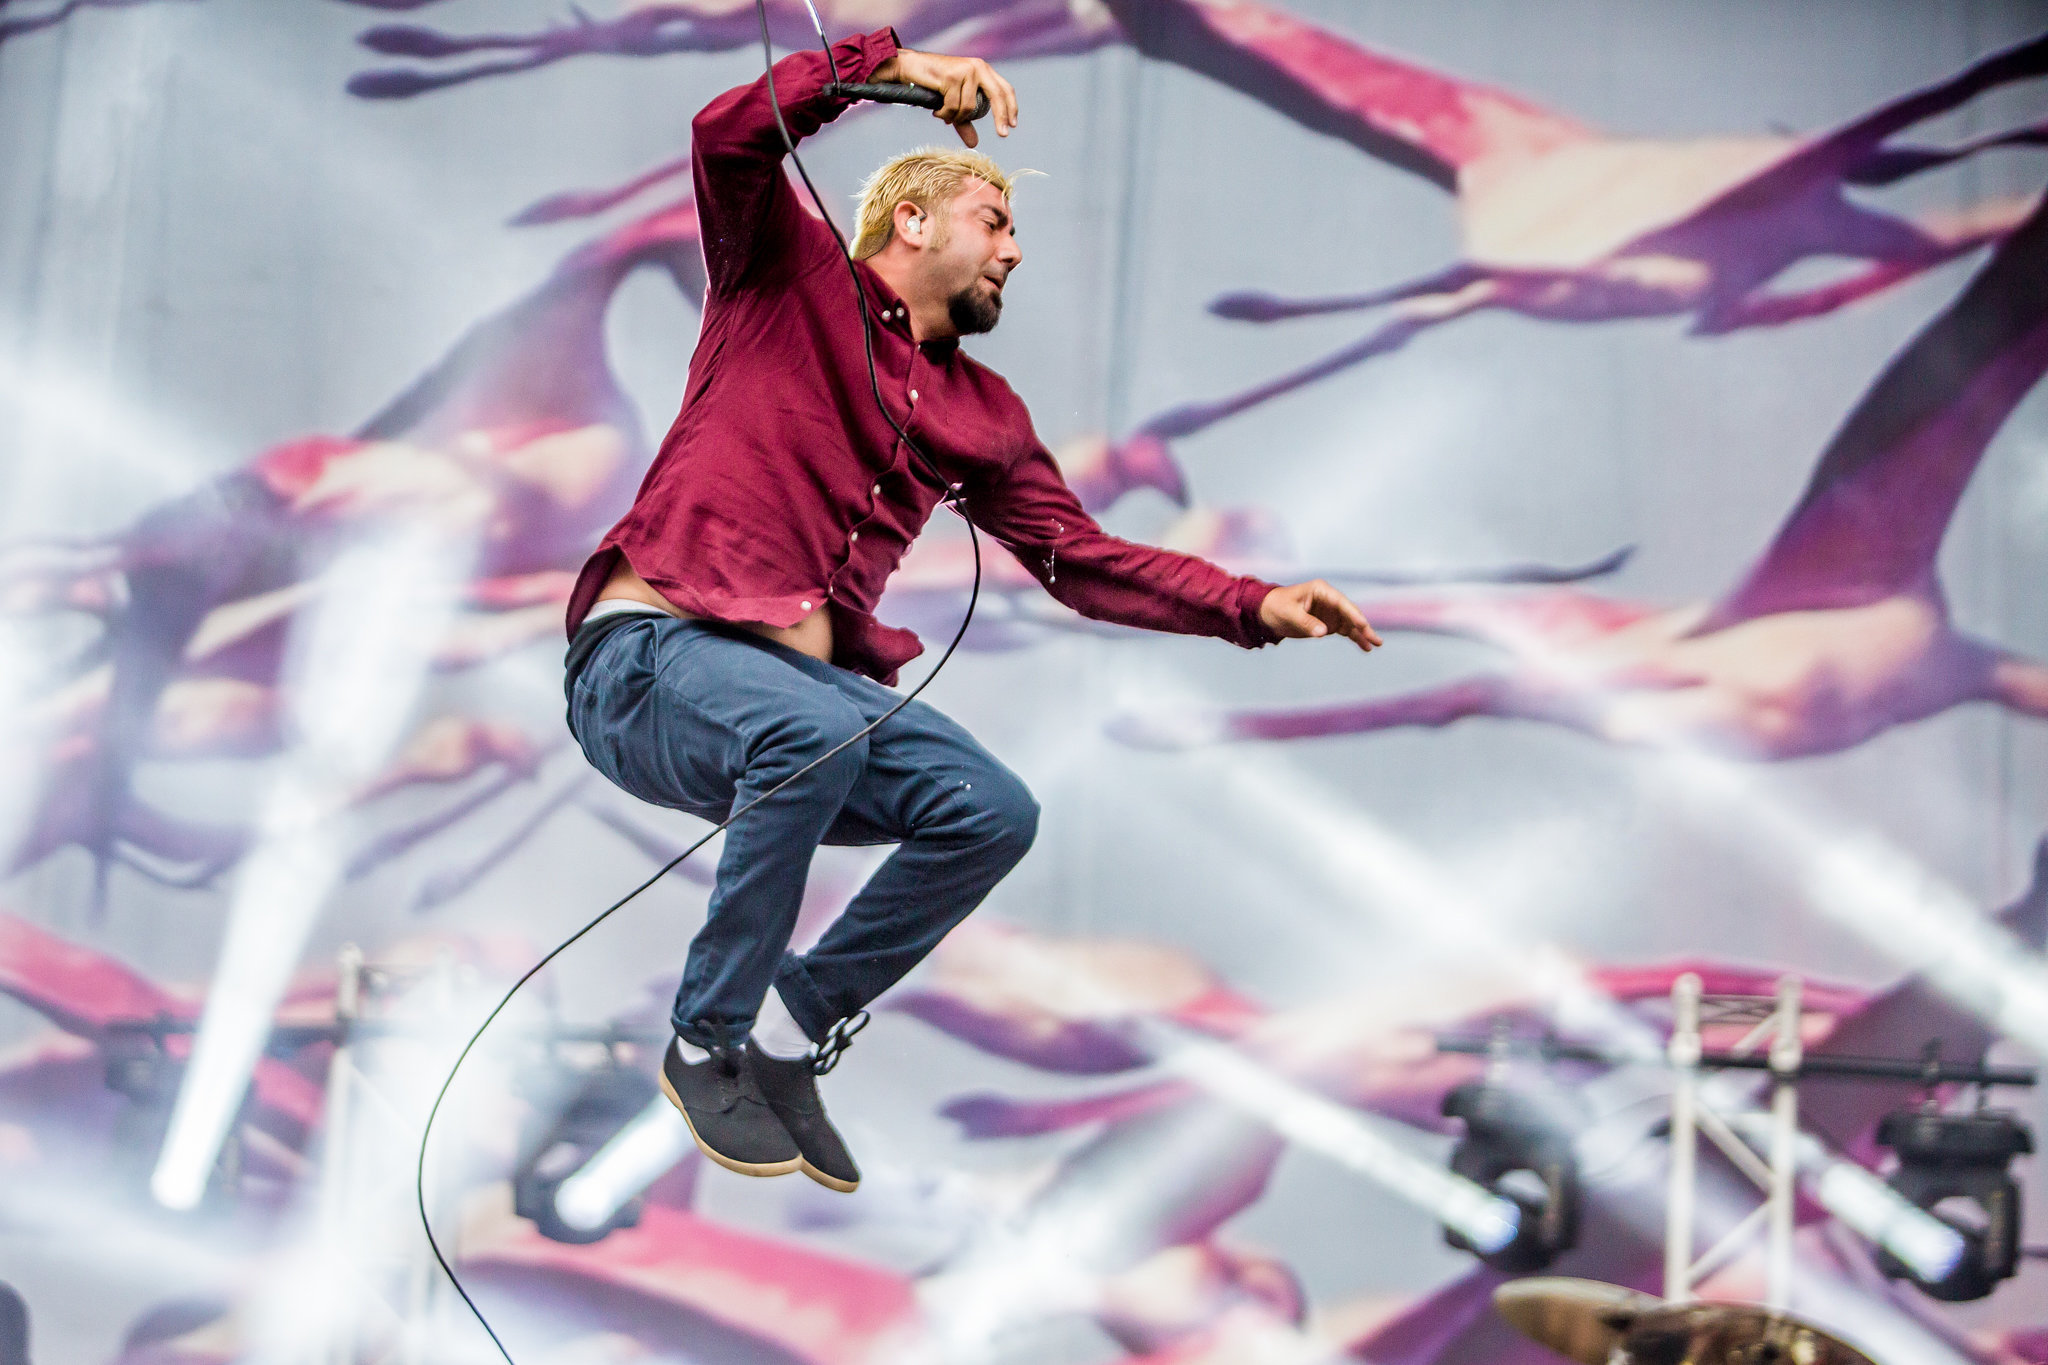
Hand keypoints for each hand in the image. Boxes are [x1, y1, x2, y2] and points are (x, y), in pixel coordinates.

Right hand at [872, 49, 1017, 146]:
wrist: (911, 68)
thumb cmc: (934, 85)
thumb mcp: (953, 104)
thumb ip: (965, 121)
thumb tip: (974, 144)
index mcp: (983, 70)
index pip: (1004, 88)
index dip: (1010, 107)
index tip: (1012, 125)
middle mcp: (977, 67)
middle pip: (997, 95)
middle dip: (1000, 117)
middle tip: (1003, 134)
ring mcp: (965, 71)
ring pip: (969, 107)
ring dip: (956, 117)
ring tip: (943, 114)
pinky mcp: (952, 77)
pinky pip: (953, 106)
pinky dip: (944, 114)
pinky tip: (936, 110)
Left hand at [1258, 580, 1382, 650]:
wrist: (1268, 612)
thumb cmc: (1277, 607)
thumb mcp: (1289, 614)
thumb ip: (1306, 622)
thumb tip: (1323, 632)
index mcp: (1321, 590)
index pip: (1341, 602)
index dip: (1353, 613)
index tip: (1362, 624)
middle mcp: (1330, 600)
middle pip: (1350, 613)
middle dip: (1363, 626)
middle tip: (1375, 638)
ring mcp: (1332, 612)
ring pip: (1351, 624)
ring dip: (1363, 634)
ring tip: (1376, 645)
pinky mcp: (1330, 623)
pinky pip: (1346, 631)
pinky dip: (1355, 638)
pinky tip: (1366, 647)